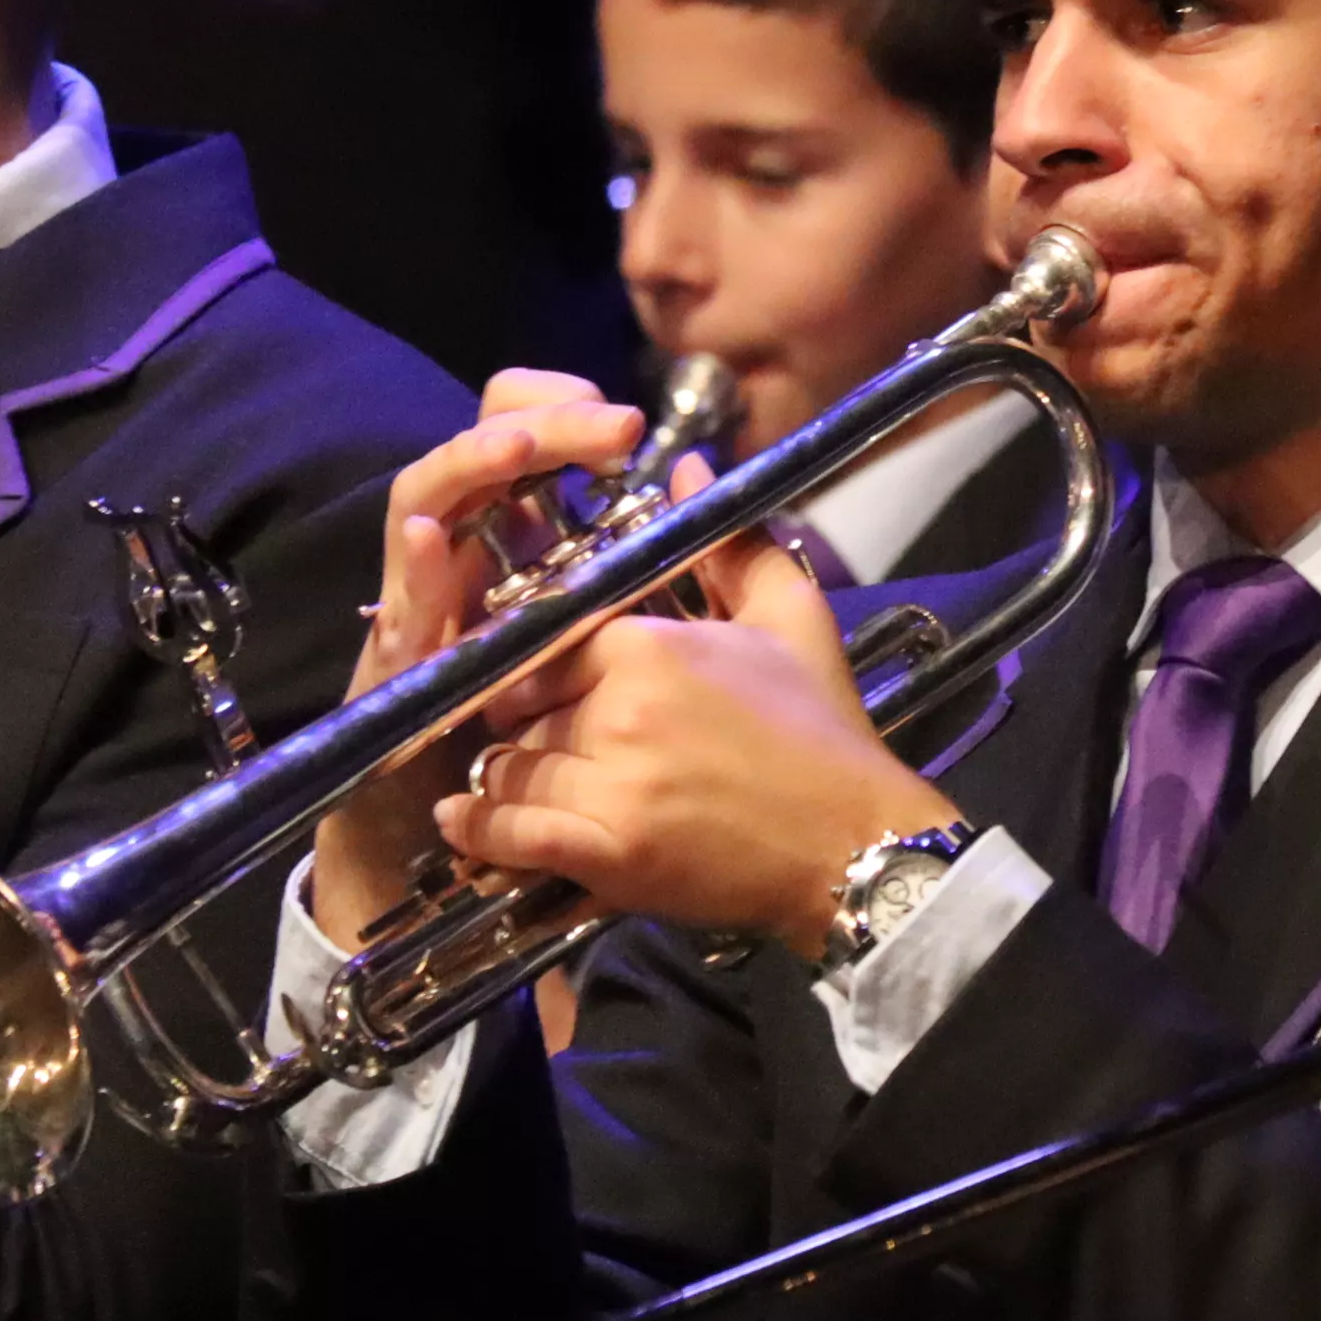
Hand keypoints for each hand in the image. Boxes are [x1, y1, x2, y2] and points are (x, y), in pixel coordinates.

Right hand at [311, 372, 648, 935]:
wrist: (456, 853)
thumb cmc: (566, 765)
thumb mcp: (649, 663)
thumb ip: (688, 573)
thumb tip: (697, 480)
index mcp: (529, 551)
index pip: (529, 444)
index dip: (561, 413)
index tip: (627, 417)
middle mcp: (471, 562)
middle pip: (481, 458)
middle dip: (530, 426)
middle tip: (600, 424)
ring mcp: (424, 604)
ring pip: (426, 503)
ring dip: (469, 467)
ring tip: (516, 447)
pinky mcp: (393, 662)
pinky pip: (399, 606)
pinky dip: (412, 569)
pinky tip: (430, 536)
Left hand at [432, 535, 953, 956]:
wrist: (857, 844)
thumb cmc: (824, 729)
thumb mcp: (792, 617)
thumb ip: (731, 542)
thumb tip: (689, 465)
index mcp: (649, 646)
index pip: (547, 639)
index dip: (538, 661)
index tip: (538, 678)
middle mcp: (619, 710)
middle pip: (520, 705)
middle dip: (522, 717)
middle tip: (538, 732)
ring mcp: (611, 787)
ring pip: (510, 766)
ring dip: (508, 774)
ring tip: (516, 780)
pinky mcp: (610, 855)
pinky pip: (513, 834)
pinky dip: (480, 829)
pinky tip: (462, 818)